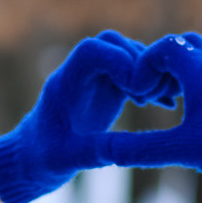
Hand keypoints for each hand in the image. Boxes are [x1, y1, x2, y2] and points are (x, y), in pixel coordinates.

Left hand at [0, 32, 179, 202]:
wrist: (34, 158)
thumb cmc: (42, 158)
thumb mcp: (64, 160)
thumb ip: (91, 152)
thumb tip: (126, 149)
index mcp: (64, 84)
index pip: (90, 50)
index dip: (117, 59)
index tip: (134, 89)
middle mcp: (80, 74)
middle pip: (112, 42)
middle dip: (138, 62)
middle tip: (150, 94)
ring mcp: (95, 78)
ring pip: (127, 53)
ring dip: (148, 71)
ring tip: (161, 100)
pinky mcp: (108, 89)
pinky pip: (134, 72)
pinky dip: (151, 83)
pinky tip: (167, 104)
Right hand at [96, 33, 201, 188]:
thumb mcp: (178, 149)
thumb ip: (138, 148)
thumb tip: (103, 151)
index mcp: (201, 72)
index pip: (164, 47)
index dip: (144, 64)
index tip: (138, 91)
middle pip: (183, 45)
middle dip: (161, 63)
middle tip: (152, 90)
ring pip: (200, 58)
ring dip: (179, 72)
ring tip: (168, 100)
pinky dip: (196, 81)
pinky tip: (190, 111)